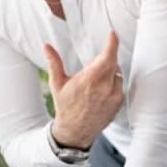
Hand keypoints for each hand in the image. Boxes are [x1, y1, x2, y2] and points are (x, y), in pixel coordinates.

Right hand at [44, 32, 123, 149]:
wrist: (74, 131)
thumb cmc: (65, 107)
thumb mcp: (57, 84)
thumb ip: (54, 63)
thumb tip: (47, 46)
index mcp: (89, 79)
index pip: (107, 56)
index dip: (112, 43)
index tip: (112, 35)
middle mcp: (104, 87)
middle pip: (113, 63)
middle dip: (107, 59)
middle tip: (95, 65)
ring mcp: (113, 96)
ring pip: (117, 75)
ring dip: (110, 73)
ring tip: (95, 82)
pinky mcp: (118, 104)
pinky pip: (119, 87)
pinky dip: (113, 85)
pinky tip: (101, 92)